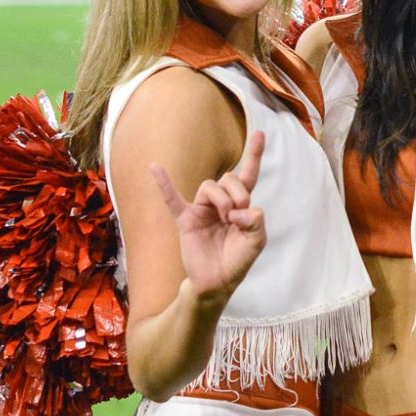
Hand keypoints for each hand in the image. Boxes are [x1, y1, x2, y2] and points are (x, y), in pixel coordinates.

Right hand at [150, 131, 266, 303]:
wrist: (217, 282)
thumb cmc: (237, 260)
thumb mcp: (256, 241)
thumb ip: (256, 221)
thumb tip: (242, 208)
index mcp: (240, 205)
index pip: (248, 175)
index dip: (254, 155)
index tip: (260, 133)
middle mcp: (221, 203)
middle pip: (229, 178)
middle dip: (237, 192)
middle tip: (239, 213)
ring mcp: (202, 210)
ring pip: (210, 186)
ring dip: (222, 199)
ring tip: (227, 218)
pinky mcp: (186, 220)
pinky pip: (172, 198)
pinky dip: (164, 183)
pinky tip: (155, 167)